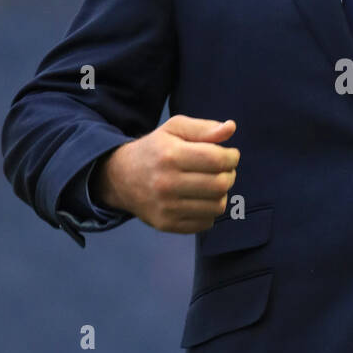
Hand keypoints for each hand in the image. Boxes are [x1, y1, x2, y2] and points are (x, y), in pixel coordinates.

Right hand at [92, 116, 239, 233]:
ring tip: (212, 184)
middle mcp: (166, 183)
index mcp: (170, 155)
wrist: (121, 178)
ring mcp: (166, 207)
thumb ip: (204, 128)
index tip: (231, 155)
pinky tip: (200, 199)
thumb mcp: (174, 129)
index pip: (217, 160)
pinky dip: (210, 211)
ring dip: (222, 194)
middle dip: (230, 175)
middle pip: (220, 184)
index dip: (232, 157)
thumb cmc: (155, 150)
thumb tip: (231, 128)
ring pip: (217, 206)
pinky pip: (206, 223)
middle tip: (224, 170)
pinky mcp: (167, 224)